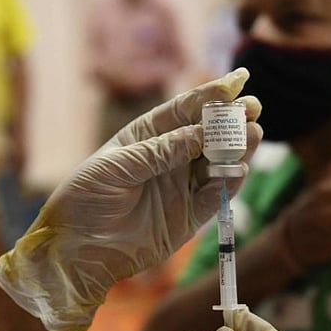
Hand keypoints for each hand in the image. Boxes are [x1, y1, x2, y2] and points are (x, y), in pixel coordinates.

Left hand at [0, 69, 261, 330]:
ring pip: (219, 162)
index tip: (238, 81)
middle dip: (232, 119)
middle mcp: (170, 157)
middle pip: (209, 133)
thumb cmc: (85, 199)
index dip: (211, 94)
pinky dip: (230, 182)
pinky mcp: (191, 215)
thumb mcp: (117, 167)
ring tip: (254, 133)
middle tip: (253, 107)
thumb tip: (202, 133)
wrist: (76, 250)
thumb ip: (160, 151)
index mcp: (148, 136)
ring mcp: (182, 186)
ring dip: (238, 148)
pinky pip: (217, 195)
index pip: (185, 109)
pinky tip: (239, 168)